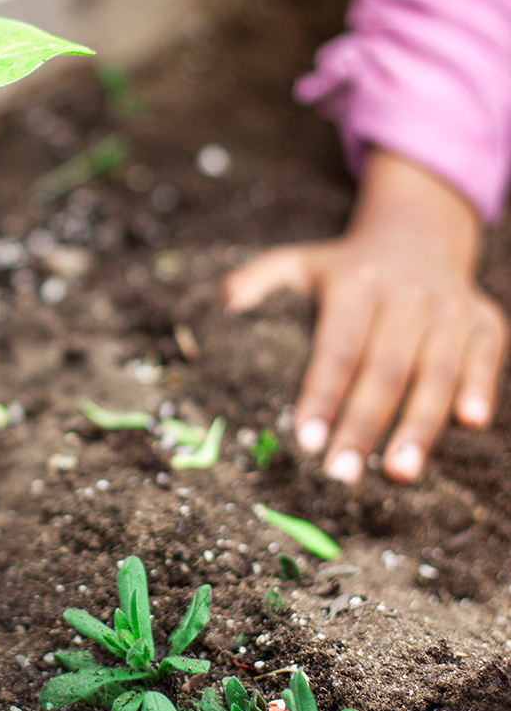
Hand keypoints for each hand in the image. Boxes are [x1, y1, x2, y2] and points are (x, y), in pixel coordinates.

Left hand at [223, 149, 505, 483]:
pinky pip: (484, 358)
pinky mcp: (486, 320)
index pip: (337, 349)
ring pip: (435, 373)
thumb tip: (226, 303)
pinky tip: (468, 424)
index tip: (305, 440)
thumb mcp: (298, 263)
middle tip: (342, 473)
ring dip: (419, 426)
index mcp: (356, 286)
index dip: (322, 396)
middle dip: (363, 426)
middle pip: (384, 370)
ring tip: (399, 473)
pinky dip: (479, 388)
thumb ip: (258, 279)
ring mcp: (450, 307)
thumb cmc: (346, 269)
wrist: (418, 237)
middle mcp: (406, 295)